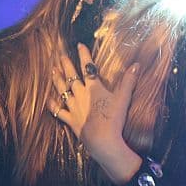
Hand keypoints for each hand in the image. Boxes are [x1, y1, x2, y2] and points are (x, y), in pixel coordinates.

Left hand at [47, 43, 140, 181]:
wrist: (103, 140)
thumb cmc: (113, 119)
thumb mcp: (123, 99)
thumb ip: (129, 81)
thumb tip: (137, 64)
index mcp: (94, 88)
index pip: (88, 68)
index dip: (84, 55)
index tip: (79, 45)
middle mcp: (81, 95)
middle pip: (71, 77)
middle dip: (66, 65)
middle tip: (60, 56)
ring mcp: (74, 108)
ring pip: (63, 91)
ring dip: (57, 81)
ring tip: (53, 71)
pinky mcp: (71, 120)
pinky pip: (59, 111)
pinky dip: (53, 105)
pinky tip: (48, 100)